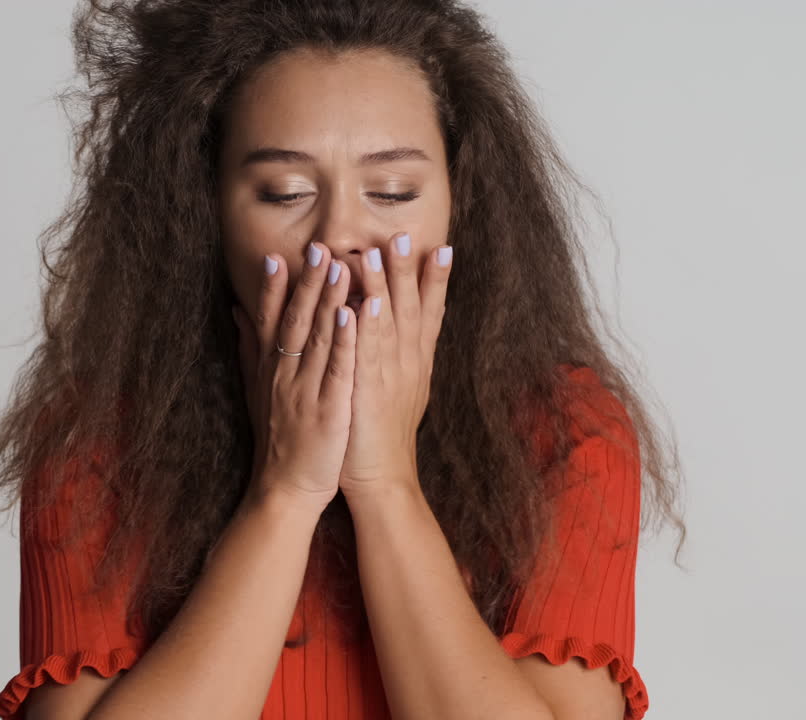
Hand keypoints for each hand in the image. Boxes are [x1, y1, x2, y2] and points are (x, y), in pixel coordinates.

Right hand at [232, 242, 357, 512]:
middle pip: (295, 321)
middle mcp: (284, 374)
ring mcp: (305, 390)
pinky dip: (345, 340)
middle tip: (318, 247)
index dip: (273, 288)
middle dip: (307, 283)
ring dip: (329, 300)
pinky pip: (337, 368)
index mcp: (271, 368)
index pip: (269, 321)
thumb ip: (249, 347)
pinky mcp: (329, 408)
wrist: (284, 488)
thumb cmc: (277, 438)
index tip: (278, 255)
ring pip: (318, 338)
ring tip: (341, 266)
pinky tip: (354, 314)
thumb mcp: (256, 389)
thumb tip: (236, 309)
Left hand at [339, 232, 453, 502]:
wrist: (381, 479)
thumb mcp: (394, 388)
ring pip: (387, 324)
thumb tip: (390, 327)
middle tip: (407, 235)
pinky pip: (367, 354)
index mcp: (414, 362)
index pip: (429, 313)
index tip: (441, 247)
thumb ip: (393, 355)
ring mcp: (389, 377)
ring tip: (378, 253)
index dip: (435, 281)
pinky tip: (364, 303)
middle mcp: (408, 364)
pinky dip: (367, 328)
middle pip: (412, 309)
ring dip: (383, 288)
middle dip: (409, 271)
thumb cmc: (380, 434)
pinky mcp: (367, 392)